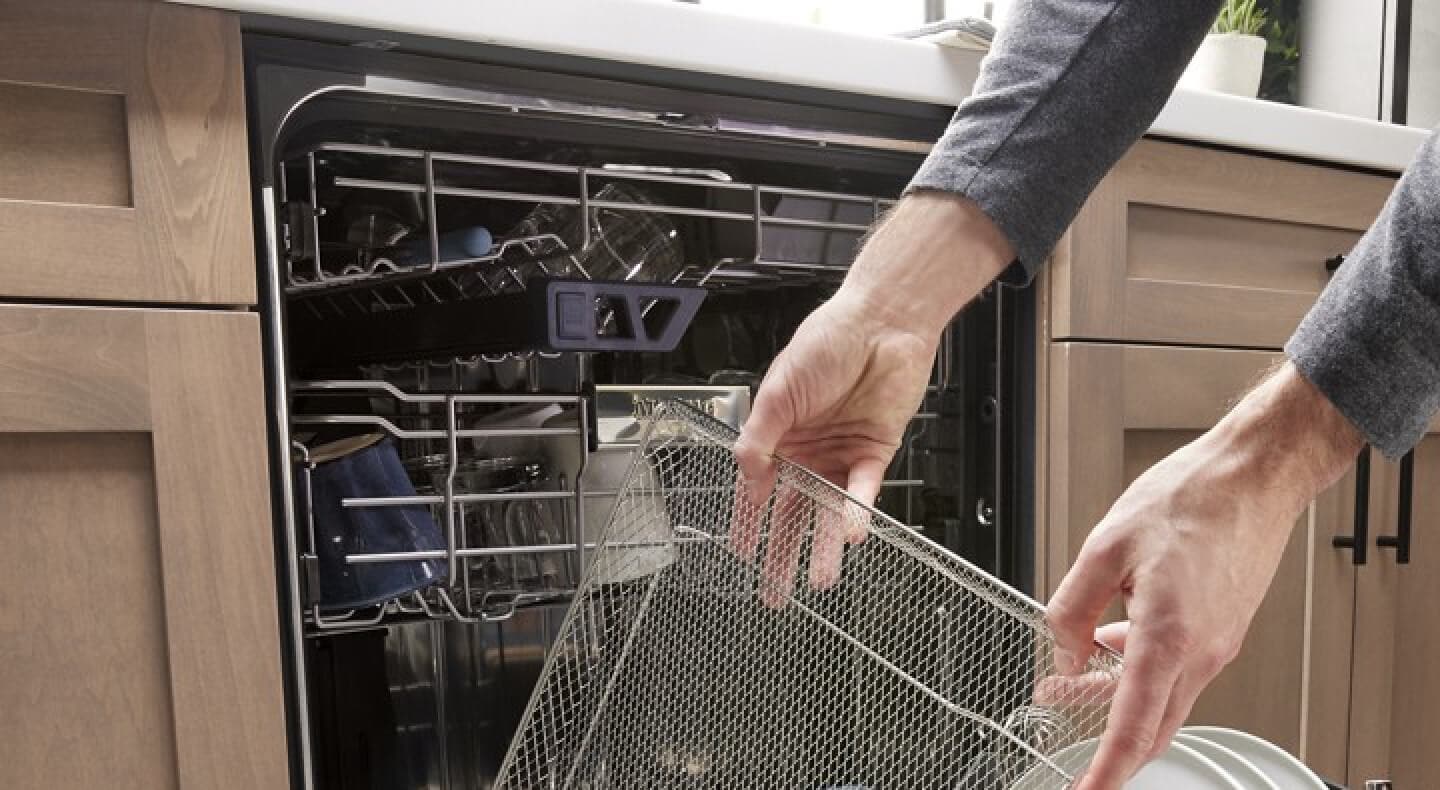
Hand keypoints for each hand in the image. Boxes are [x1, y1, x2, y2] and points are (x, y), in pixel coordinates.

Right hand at [733, 192, 1013, 604]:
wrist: (881, 322)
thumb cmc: (827, 340)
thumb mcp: (779, 387)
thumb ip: (762, 432)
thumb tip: (745, 472)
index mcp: (778, 436)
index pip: (757, 490)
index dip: (747, 522)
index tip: (740, 554)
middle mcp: (808, 452)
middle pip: (793, 512)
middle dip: (784, 553)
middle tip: (777, 593)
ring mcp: (841, 455)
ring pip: (829, 511)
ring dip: (825, 545)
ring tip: (820, 580)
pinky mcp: (875, 451)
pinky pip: (863, 489)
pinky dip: (857, 511)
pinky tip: (852, 533)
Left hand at [1045, 364, 1362, 789]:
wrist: (1254, 476)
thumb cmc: (1193, 499)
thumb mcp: (1106, 546)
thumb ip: (1074, 608)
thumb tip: (1063, 651)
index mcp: (1169, 637)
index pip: (1134, 729)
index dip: (1106, 772)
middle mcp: (1201, 652)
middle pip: (1151, 726)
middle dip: (1106, 741)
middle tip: (1063, 730)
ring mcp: (1217, 644)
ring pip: (1162, 697)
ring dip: (1120, 699)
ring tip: (1072, 679)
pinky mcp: (1222, 630)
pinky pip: (1177, 670)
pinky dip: (1142, 670)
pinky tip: (1113, 642)